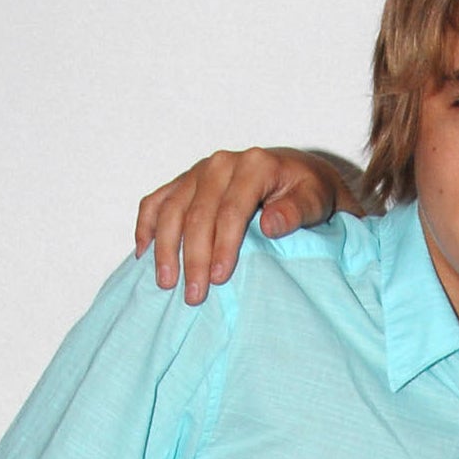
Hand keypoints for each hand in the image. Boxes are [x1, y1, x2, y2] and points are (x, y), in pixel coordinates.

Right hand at [133, 147, 356, 303]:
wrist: (299, 174)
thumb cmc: (309, 193)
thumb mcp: (315, 201)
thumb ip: (296, 212)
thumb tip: (269, 225)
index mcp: (255, 165)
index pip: (232, 210)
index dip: (224, 246)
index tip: (220, 279)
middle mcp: (222, 163)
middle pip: (198, 213)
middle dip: (194, 257)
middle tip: (194, 295)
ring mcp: (199, 171)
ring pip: (172, 209)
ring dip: (166, 248)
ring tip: (167, 283)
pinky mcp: (185, 181)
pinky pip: (157, 201)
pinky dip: (146, 226)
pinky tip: (143, 254)